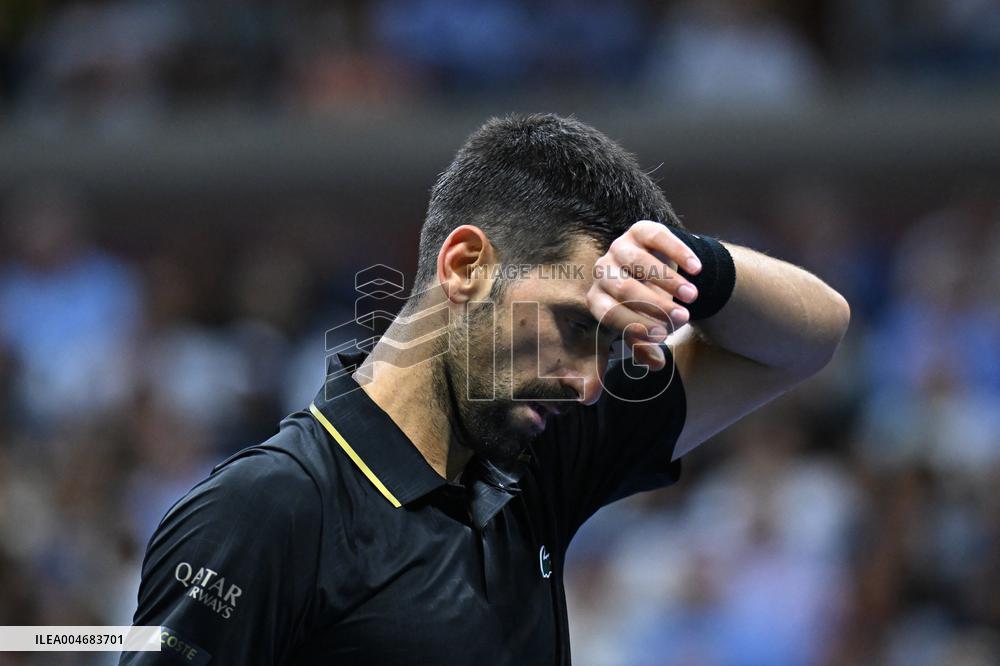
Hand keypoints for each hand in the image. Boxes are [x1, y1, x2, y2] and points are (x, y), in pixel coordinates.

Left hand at [586, 220, 702, 369]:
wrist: (660, 271)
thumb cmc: (647, 308)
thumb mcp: (643, 327)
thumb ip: (643, 347)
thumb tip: (648, 367)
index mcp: (597, 298)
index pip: (608, 313)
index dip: (634, 325)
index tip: (663, 336)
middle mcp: (602, 270)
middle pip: (624, 289)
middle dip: (655, 306)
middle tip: (683, 319)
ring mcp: (619, 247)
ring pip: (640, 263)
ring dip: (669, 282)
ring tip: (693, 298)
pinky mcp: (640, 230)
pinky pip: (658, 237)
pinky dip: (679, 253)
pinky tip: (696, 269)